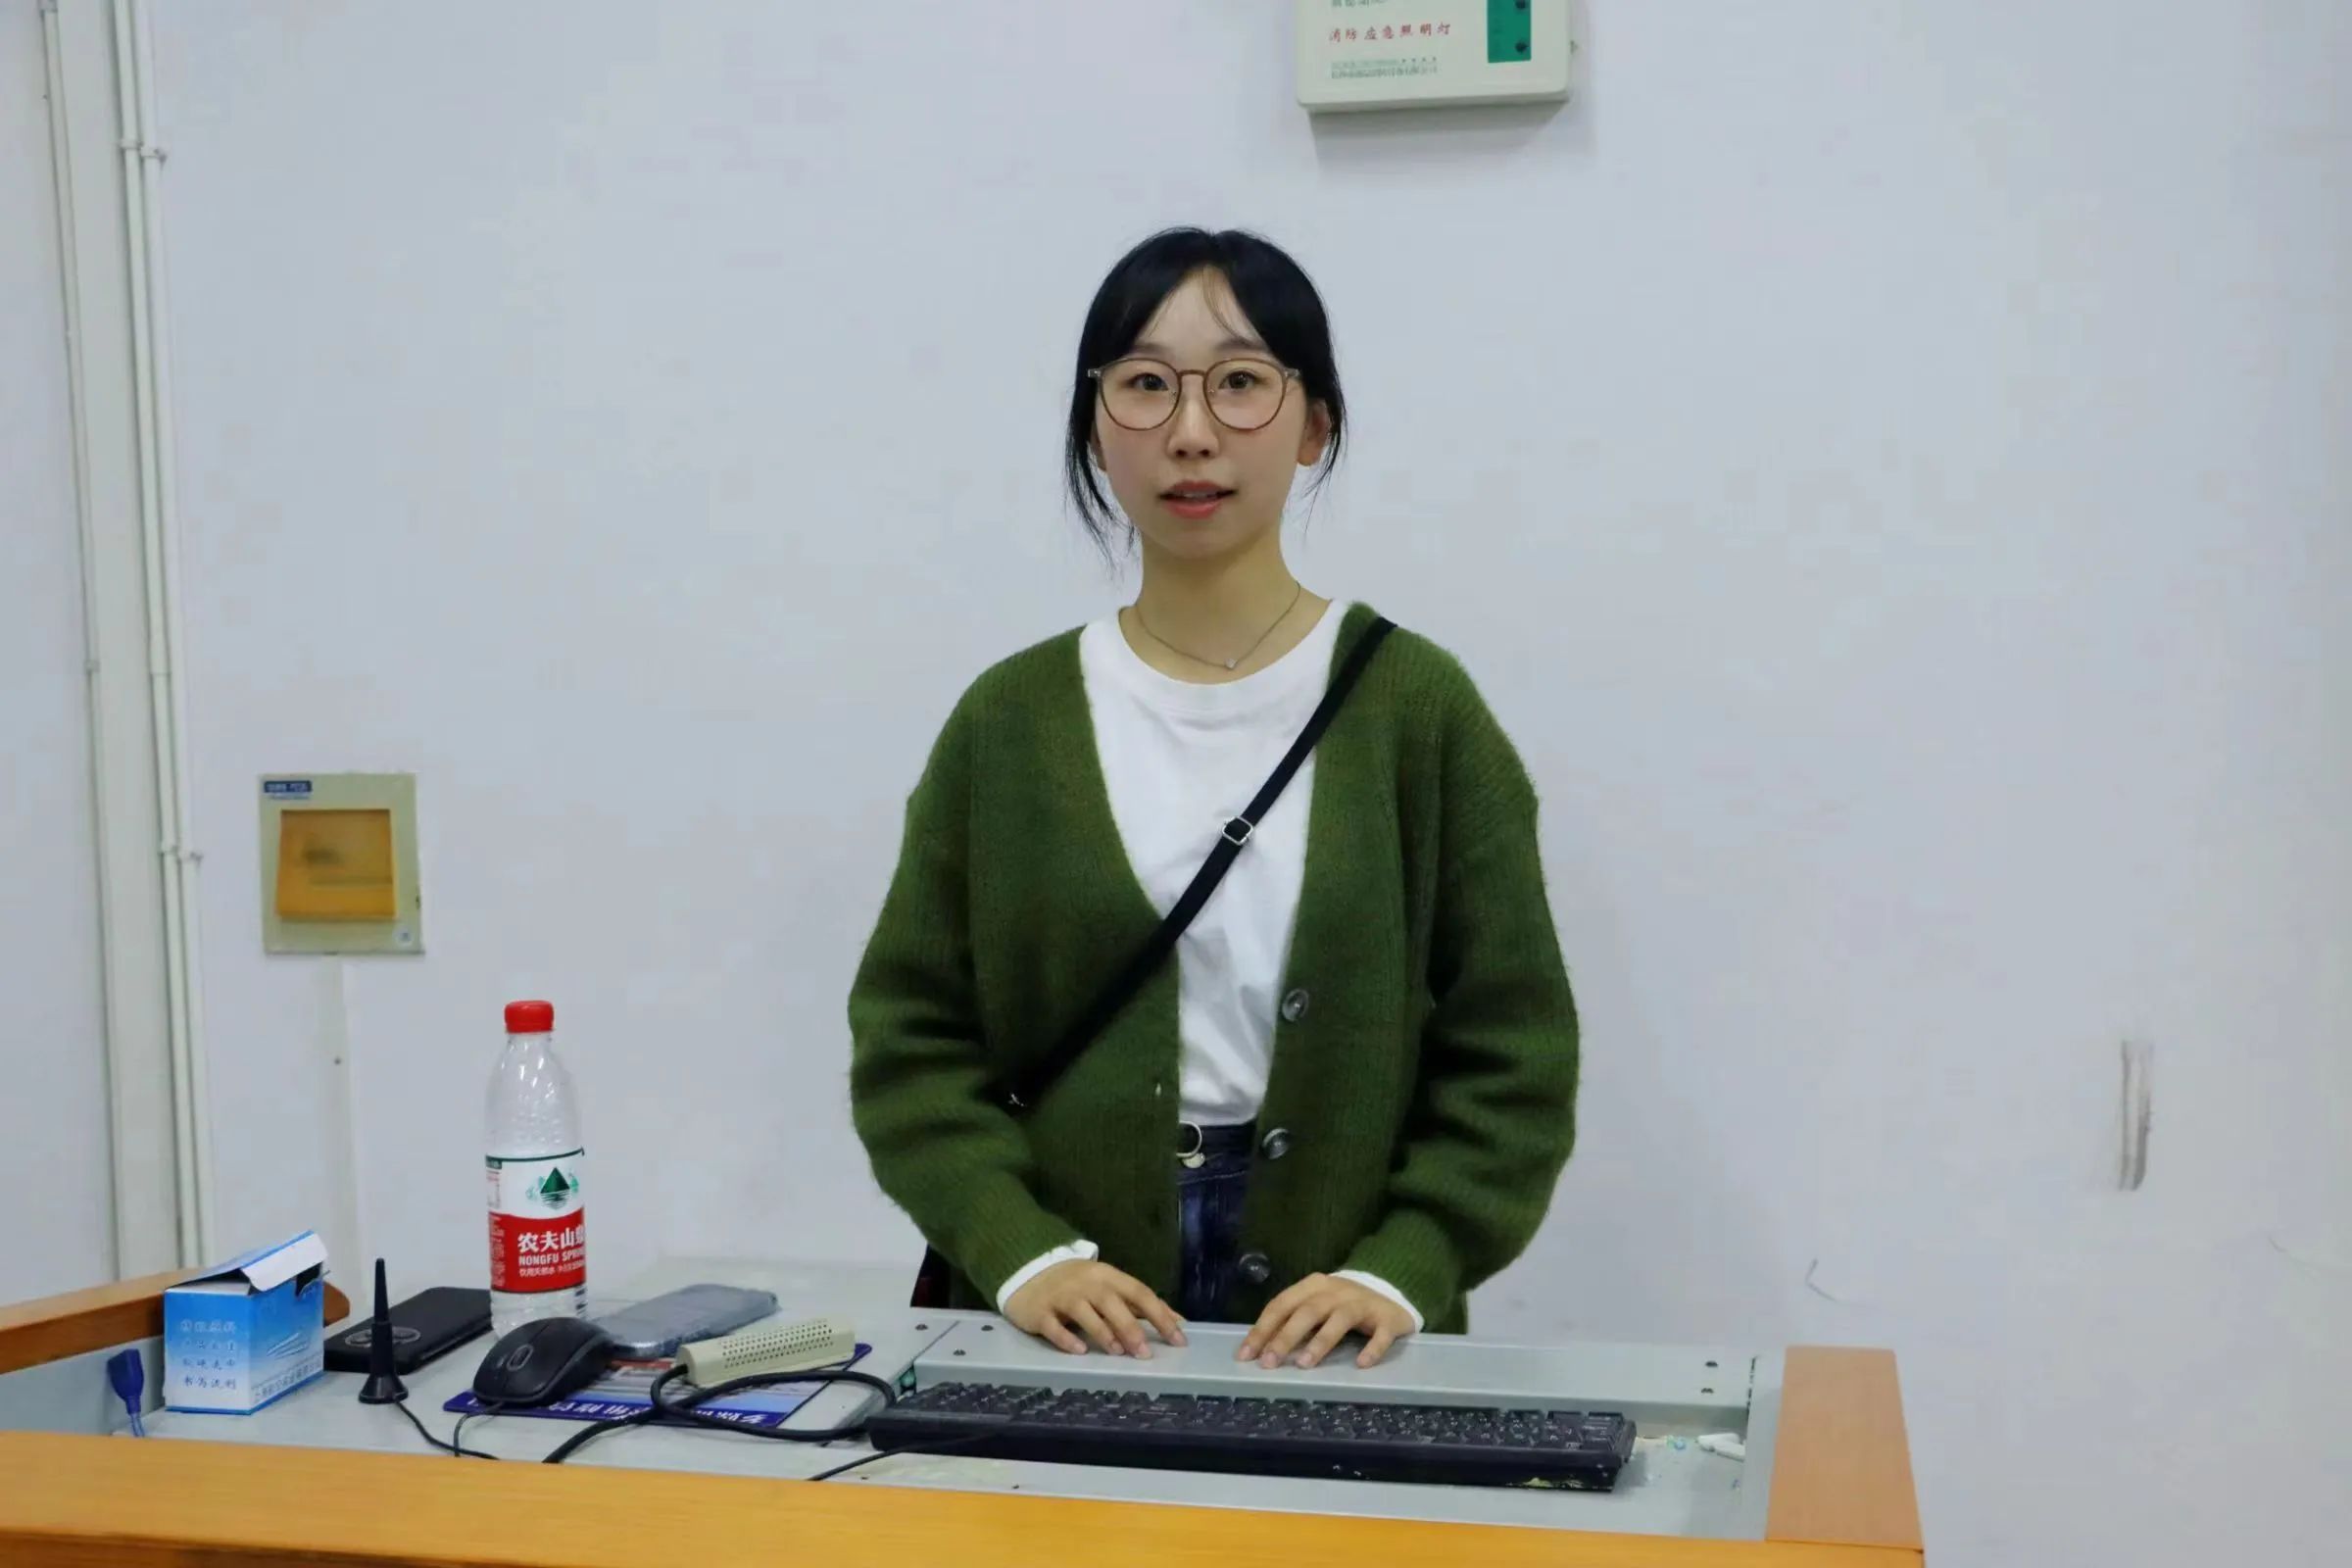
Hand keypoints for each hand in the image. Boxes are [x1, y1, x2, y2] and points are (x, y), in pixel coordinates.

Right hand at [1004, 1260, 1187, 1357]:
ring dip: (1103, 1332)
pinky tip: (1079, 1351)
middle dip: (1130, 1328)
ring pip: (1084, 1312)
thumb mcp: (1110, 1287)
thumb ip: (1139, 1304)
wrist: (1029, 1271)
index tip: (1179, 1339)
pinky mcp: (1040, 1311)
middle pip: (1112, 1302)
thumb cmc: (1079, 1284)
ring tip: (1117, 1352)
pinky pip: (1053, 1326)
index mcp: (1108, 1276)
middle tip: (1145, 1354)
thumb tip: (1177, 1321)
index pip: (1139, 1293)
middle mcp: (1086, 1283)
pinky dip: (1066, 1339)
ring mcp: (1061, 1296)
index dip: (1160, 1315)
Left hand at [1239, 1273, 1414, 1369]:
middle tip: (1269, 1363)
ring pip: (1339, 1320)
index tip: (1246, 1355)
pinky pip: (1381, 1334)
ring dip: (1320, 1342)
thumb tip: (1260, 1350)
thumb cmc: (1341, 1307)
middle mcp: (1337, 1291)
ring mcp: (1363, 1303)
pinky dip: (1372, 1349)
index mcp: (1313, 1286)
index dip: (1262, 1329)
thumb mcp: (1315, 1307)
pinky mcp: (1388, 1319)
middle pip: (1307, 1311)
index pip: (1282, 1304)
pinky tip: (1361, 1364)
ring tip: (1304, 1365)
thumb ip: (1292, 1322)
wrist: (1390, 1295)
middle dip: (1285, 1337)